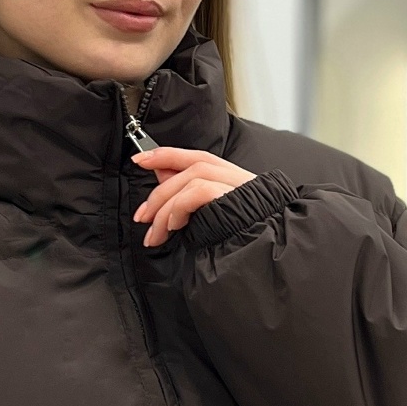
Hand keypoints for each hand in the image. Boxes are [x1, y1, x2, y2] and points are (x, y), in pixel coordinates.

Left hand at [131, 147, 255, 246]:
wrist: (266, 251)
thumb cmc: (239, 239)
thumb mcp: (207, 217)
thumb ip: (186, 195)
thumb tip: (160, 175)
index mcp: (229, 178)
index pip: (194, 157)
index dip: (165, 154)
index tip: (140, 159)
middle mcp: (234, 176)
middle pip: (189, 167)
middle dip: (158, 192)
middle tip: (142, 217)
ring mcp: (237, 185)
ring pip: (190, 179)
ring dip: (165, 207)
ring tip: (156, 234)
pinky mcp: (234, 197)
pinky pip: (198, 191)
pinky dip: (180, 207)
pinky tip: (174, 226)